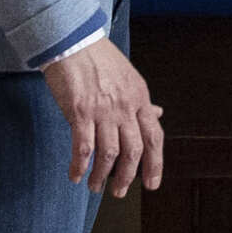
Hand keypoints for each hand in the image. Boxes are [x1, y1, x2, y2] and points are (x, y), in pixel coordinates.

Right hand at [46, 34, 166, 198]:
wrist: (73, 40)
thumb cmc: (99, 58)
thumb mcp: (129, 77)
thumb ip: (141, 101)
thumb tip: (158, 114)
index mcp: (140, 97)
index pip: (154, 137)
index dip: (155, 164)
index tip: (152, 183)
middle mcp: (125, 106)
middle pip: (133, 151)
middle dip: (127, 177)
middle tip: (119, 192)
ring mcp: (103, 110)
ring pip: (109, 154)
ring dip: (102, 175)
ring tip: (95, 186)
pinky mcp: (80, 111)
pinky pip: (83, 147)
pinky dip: (80, 165)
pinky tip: (76, 175)